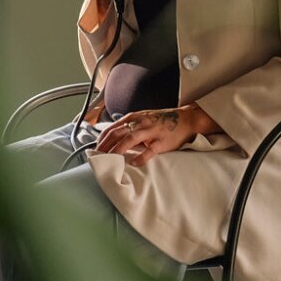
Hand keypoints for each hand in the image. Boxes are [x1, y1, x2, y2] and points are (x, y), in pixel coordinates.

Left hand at [92, 106, 212, 165]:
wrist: (186, 119)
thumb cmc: (162, 121)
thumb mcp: (143, 120)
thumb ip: (129, 127)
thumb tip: (113, 139)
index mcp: (134, 117)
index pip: (113, 128)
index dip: (102, 138)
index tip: (95, 148)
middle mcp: (140, 122)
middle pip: (117, 133)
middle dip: (105, 145)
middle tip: (97, 156)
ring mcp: (151, 131)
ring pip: (130, 139)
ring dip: (118, 149)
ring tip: (110, 159)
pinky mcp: (162, 141)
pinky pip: (150, 150)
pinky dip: (141, 157)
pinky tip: (134, 163)